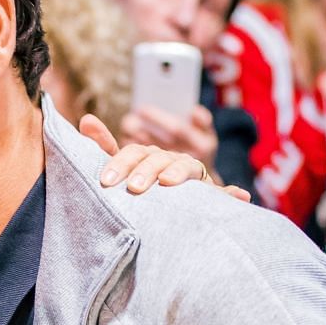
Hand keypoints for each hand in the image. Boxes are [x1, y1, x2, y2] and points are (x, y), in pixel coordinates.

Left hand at [82, 114, 250, 200]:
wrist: (168, 206)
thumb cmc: (141, 184)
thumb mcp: (121, 168)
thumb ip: (103, 145)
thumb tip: (85, 119)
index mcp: (150, 155)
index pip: (135, 153)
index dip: (122, 163)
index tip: (107, 180)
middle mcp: (171, 160)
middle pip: (158, 160)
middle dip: (146, 171)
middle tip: (134, 188)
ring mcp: (191, 175)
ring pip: (186, 168)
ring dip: (178, 173)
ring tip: (168, 182)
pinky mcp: (209, 193)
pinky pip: (222, 193)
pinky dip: (231, 193)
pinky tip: (240, 195)